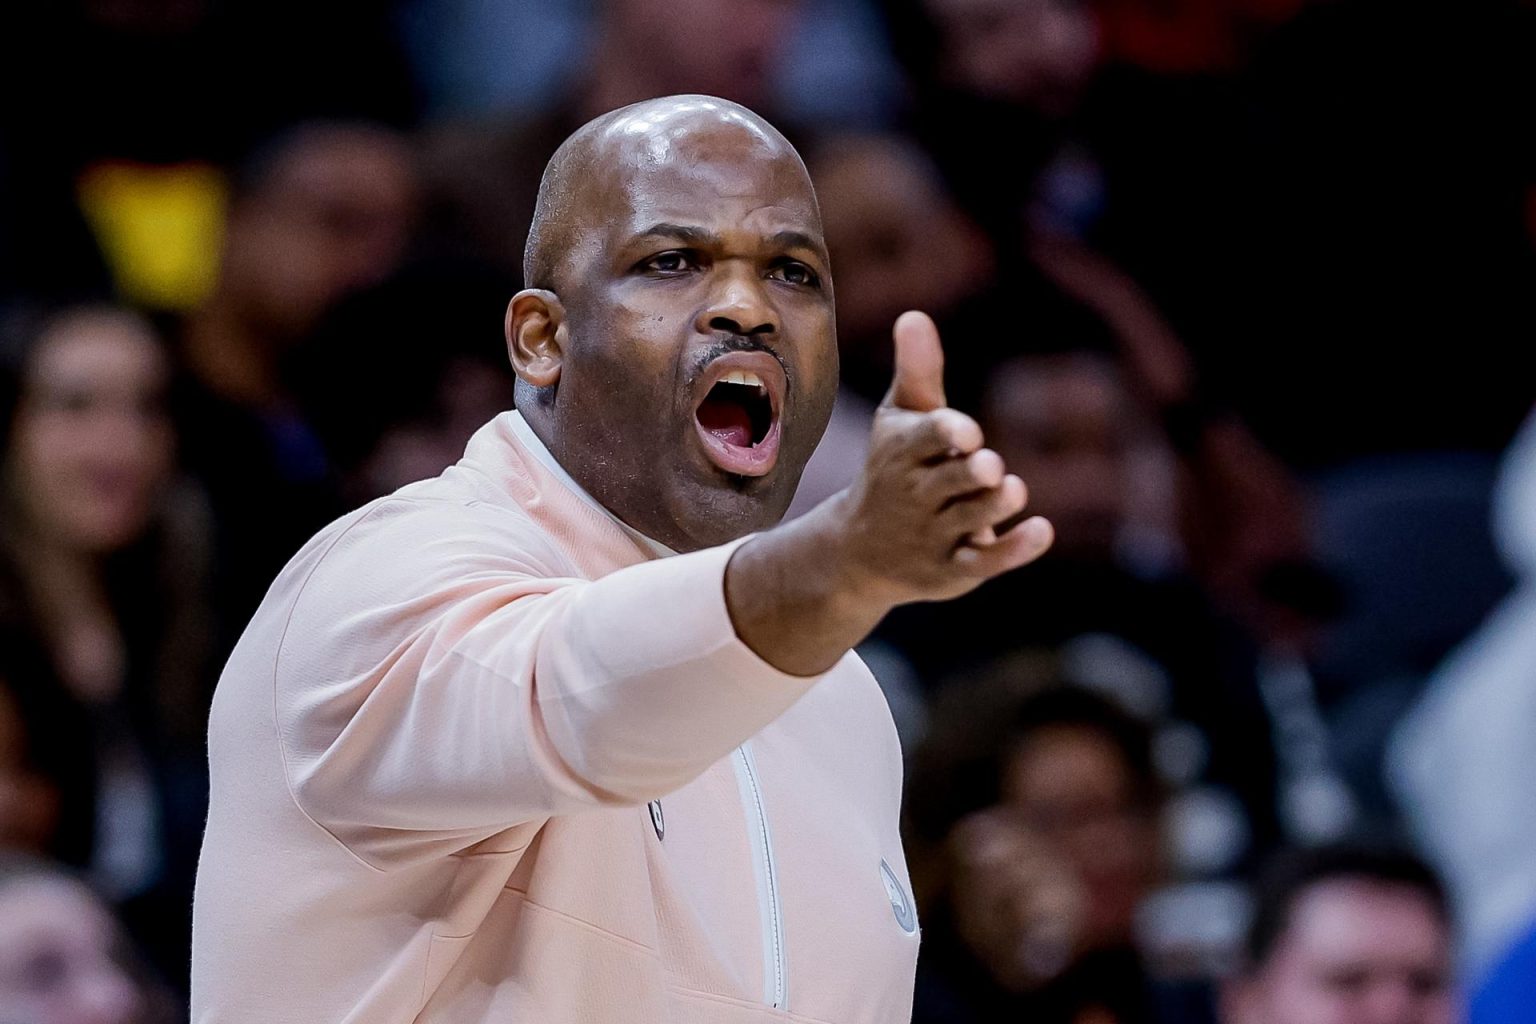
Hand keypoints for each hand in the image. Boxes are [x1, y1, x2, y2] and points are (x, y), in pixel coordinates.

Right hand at [723, 310, 1052, 676]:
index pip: (924, 439)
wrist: (859, 552)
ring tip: (1012, 489)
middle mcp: (916, 494)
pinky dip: (1015, 549)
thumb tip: (914, 315)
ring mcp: (934, 534)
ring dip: (993, 506)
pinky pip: (985, 562)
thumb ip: (918, 371)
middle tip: (989, 466)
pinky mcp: (954, 568)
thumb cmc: (892, 469)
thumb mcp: (900, 421)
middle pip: (950, 482)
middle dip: (970, 474)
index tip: (966, 431)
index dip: (946, 433)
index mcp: (903, 452)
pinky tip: (1043, 531)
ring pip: (971, 519)